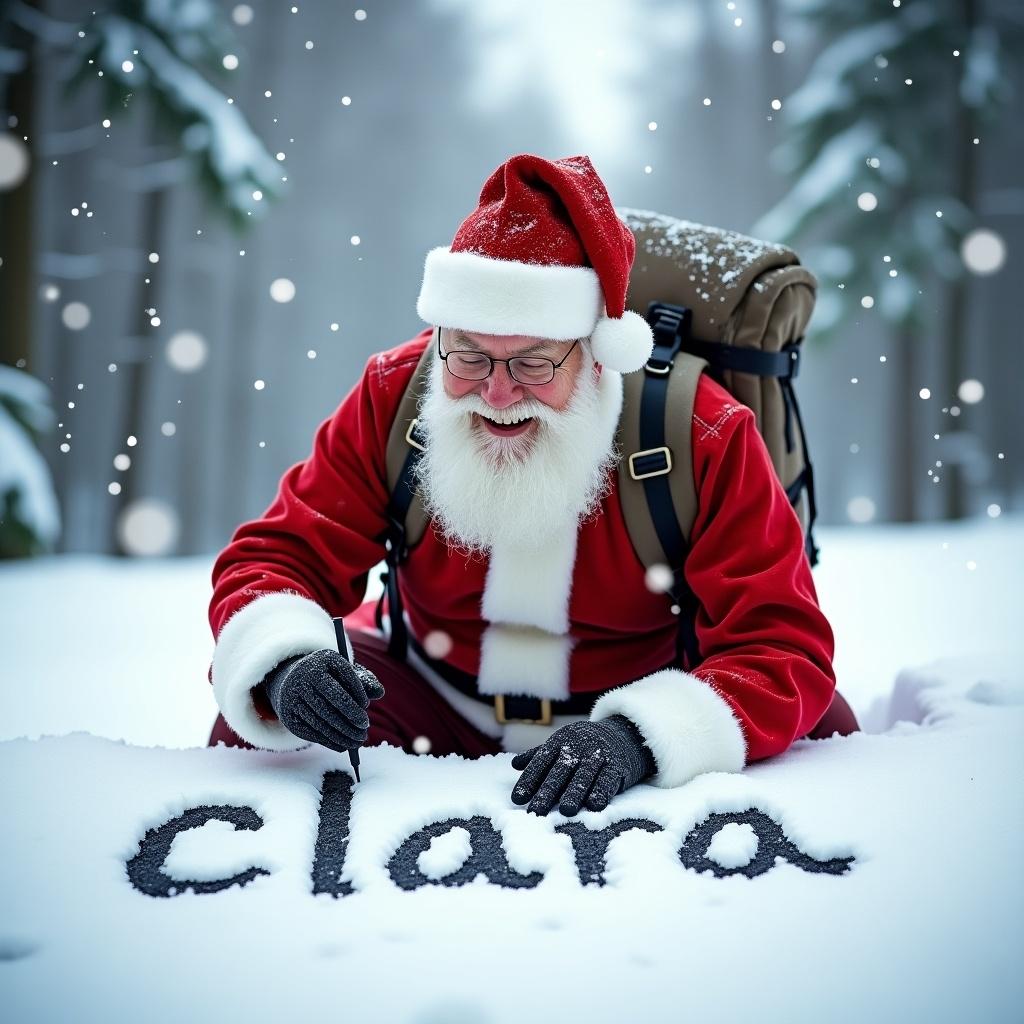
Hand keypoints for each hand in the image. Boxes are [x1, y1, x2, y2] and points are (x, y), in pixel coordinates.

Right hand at [261, 649, 384, 752]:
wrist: (293, 682)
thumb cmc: (329, 678)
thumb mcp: (345, 674)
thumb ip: (364, 682)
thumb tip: (380, 692)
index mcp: (323, 658)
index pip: (344, 675)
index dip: (356, 692)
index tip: (365, 705)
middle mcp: (303, 675)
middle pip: (331, 699)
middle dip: (351, 716)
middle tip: (365, 727)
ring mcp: (292, 696)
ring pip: (321, 719)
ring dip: (342, 733)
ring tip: (358, 741)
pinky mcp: (288, 716)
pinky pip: (311, 732)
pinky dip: (329, 741)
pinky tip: (343, 746)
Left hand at [509, 715, 655, 815]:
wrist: (624, 734)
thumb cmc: (585, 744)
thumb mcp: (562, 744)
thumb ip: (539, 755)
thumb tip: (514, 764)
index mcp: (560, 742)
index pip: (541, 762)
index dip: (529, 780)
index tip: (517, 799)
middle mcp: (578, 748)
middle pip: (560, 771)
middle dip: (547, 792)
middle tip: (535, 812)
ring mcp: (598, 756)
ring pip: (584, 776)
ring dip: (575, 793)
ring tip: (566, 811)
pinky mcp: (617, 766)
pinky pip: (608, 779)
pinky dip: (601, 791)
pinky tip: (594, 805)